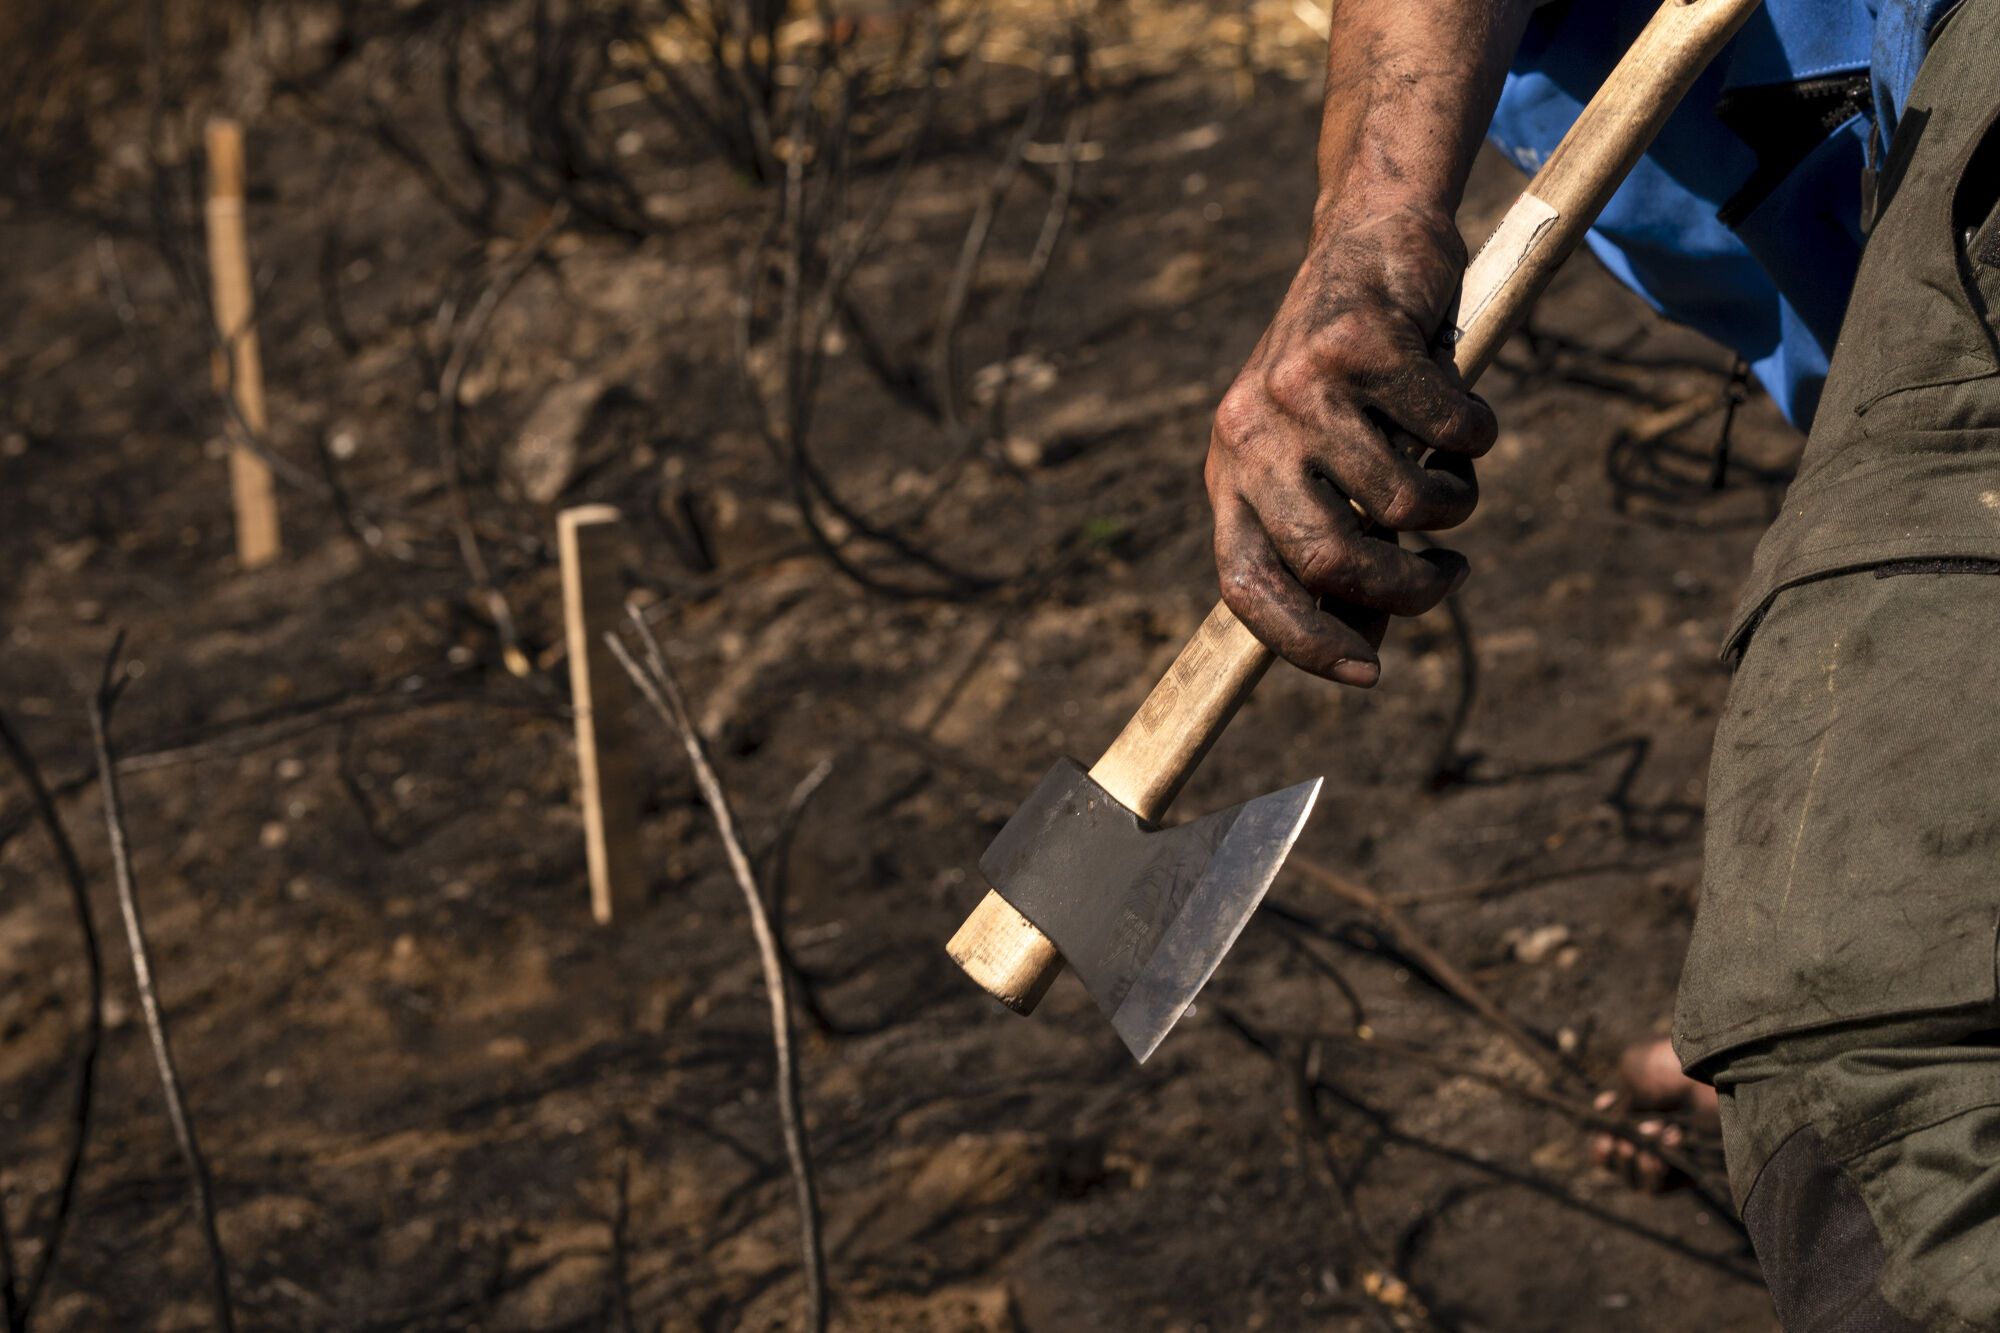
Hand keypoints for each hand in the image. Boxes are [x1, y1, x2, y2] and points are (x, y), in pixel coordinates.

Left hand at [1206, 203, 1495, 685]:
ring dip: (1453, 504)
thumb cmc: (1356, 378)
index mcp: (1230, 473)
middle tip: (1446, 573)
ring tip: (1456, 478)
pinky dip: (1477, 438)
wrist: (1372, 239)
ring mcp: (1299, 386)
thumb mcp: (1328, 463)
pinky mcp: (1360, 343)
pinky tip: (1466, 412)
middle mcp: (1249, 433)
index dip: (1304, 642)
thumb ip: (1339, 542)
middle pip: (1330, 557)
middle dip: (1405, 588)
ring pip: (1401, 501)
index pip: (1246, 585)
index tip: (1368, 674)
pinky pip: (1450, 434)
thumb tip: (1365, 643)